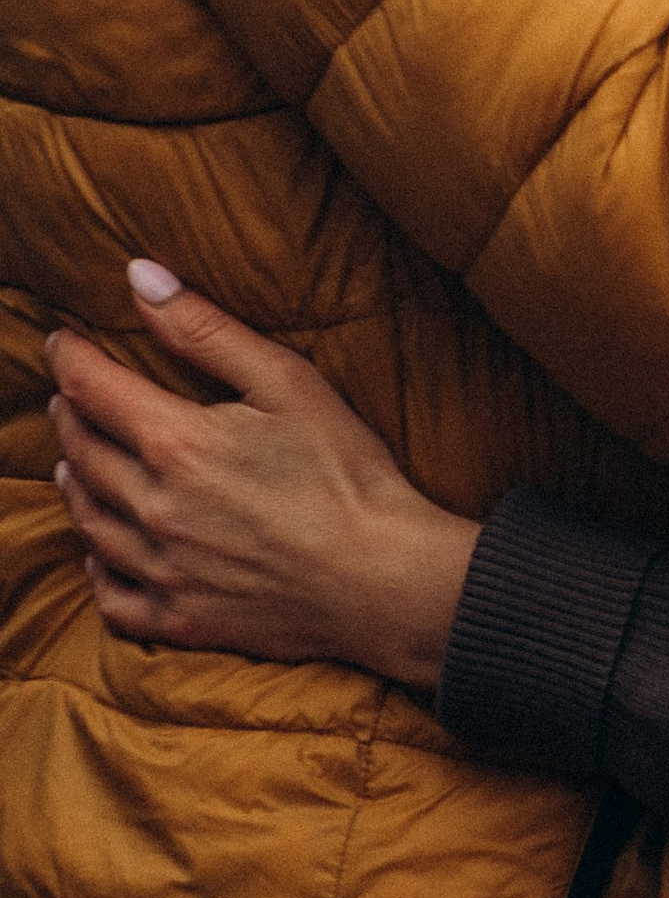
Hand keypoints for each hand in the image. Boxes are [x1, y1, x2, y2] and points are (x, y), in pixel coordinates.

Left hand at [47, 263, 479, 694]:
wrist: (378, 577)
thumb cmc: (345, 470)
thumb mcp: (287, 380)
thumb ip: (206, 329)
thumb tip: (140, 278)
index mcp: (176, 444)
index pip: (94, 390)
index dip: (71, 359)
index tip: (61, 341)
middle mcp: (152, 509)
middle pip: (84, 454)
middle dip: (71, 415)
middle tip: (69, 395)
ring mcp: (162, 570)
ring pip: (89, 522)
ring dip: (74, 482)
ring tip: (72, 461)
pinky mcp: (180, 618)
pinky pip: (112, 596)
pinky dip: (96, 567)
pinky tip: (100, 551)